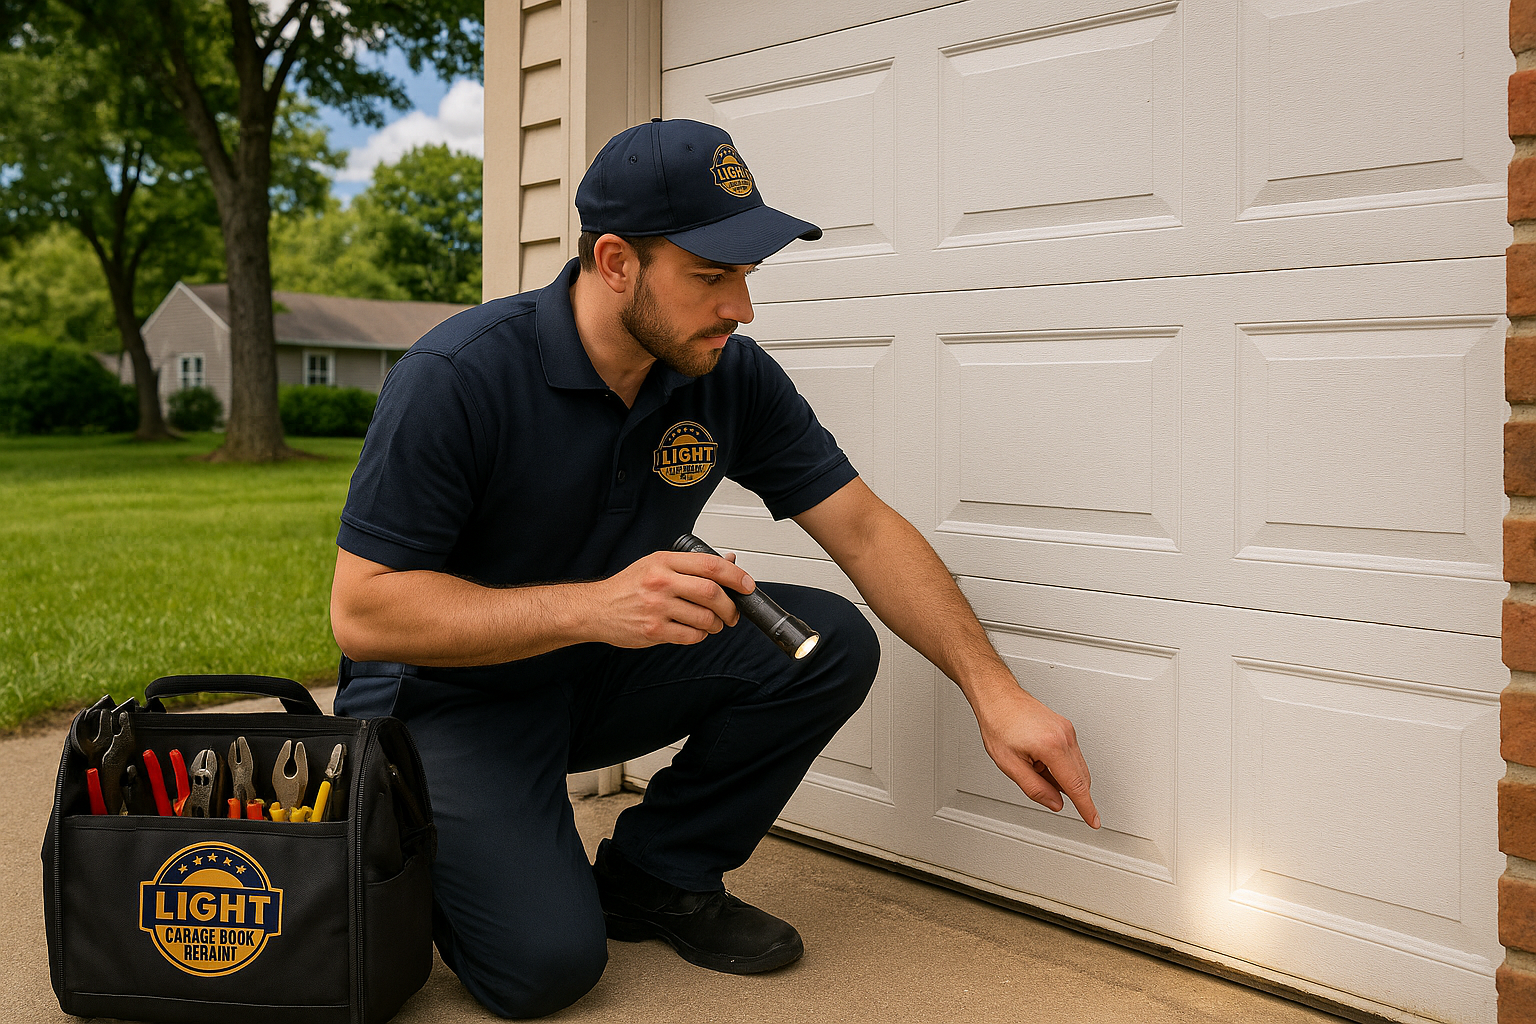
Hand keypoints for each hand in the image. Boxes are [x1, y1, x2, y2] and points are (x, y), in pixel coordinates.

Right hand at [587, 550, 751, 648]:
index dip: (735, 576)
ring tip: (713, 623)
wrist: (595, 608)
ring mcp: (657, 607)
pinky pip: (691, 636)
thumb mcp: (657, 564)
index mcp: (664, 561)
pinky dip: (700, 636)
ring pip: (705, 618)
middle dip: (730, 606)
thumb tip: (728, 563)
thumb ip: (691, 565)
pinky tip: (695, 631)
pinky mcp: (654, 630)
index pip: (710, 565)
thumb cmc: (627, 586)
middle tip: (733, 612)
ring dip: (717, 624)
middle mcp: (661, 582)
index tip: (747, 585)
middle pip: (712, 593)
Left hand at [974, 683, 1100, 828]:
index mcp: (1052, 746)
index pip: (1076, 785)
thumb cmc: (999, 722)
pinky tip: (1040, 761)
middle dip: (1069, 792)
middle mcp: (1064, 736)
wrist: (998, 697)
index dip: (1086, 808)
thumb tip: (1055, 803)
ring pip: (1077, 766)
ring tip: (1032, 766)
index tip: (1094, 821)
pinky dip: (1060, 765)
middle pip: (1081, 777)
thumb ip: (1035, 788)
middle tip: (1046, 792)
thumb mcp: (1009, 764)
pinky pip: (1071, 754)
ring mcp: (1067, 730)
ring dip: (1062, 777)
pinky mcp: (1065, 727)